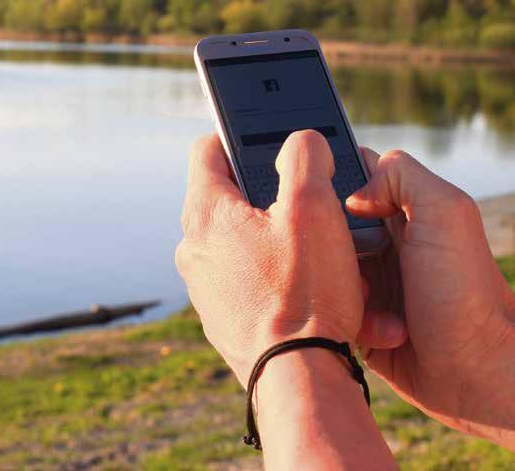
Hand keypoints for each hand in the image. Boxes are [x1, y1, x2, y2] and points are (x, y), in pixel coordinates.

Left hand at [176, 130, 364, 386]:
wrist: (297, 379)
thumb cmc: (304, 294)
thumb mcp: (314, 208)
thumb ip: (305, 157)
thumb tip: (302, 140)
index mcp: (207, 214)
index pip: (209, 149)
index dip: (240, 135)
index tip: (268, 141)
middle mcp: (194, 248)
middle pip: (231, 198)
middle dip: (272, 197)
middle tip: (310, 207)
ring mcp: (204, 286)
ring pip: (243, 243)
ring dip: (278, 241)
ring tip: (319, 258)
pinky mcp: (221, 317)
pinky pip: (247, 281)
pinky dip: (275, 277)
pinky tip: (309, 291)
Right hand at [349, 148, 514, 460]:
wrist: (480, 371)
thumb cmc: (466, 292)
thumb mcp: (446, 211)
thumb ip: (400, 175)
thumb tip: (353, 195)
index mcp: (398, 212)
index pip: (345, 180)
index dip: (323, 184)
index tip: (313, 198)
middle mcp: (380, 244)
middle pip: (320, 227)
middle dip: (321, 243)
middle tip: (344, 260)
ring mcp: (368, 284)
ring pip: (318, 271)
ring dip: (332, 284)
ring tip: (364, 300)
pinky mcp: (358, 322)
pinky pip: (327, 312)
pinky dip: (342, 319)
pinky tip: (372, 330)